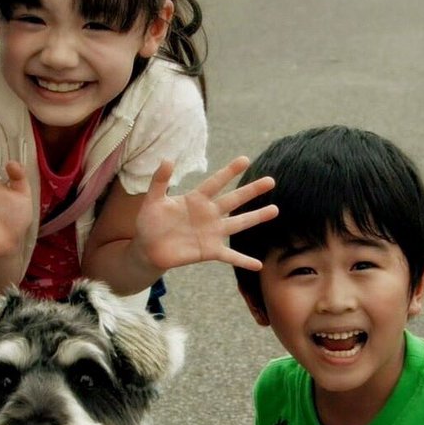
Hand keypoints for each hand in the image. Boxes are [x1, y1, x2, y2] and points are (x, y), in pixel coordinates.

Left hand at [132, 157, 277, 271]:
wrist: (148, 248)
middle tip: (270, 180)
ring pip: (238, 223)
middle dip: (251, 191)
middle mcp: (209, 214)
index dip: (229, 171)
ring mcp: (212, 233)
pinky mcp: (209, 251)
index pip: (215, 183)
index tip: (245, 160)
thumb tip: (167, 159)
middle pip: (234, 200)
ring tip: (274, 210)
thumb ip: (159, 181)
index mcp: (196, 199)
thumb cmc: (150, 222)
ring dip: (256, 217)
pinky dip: (243, 260)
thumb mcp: (153, 200)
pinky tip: (258, 265)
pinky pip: (230, 256)